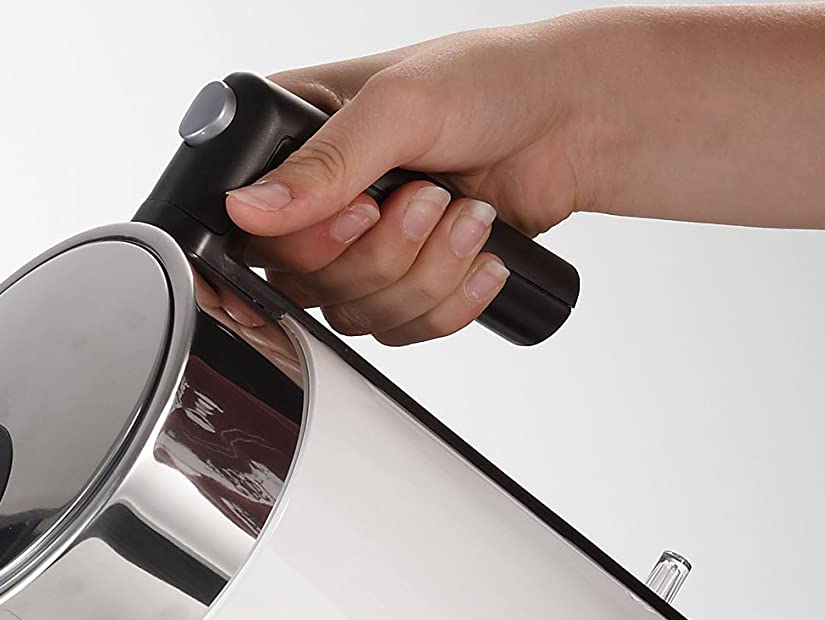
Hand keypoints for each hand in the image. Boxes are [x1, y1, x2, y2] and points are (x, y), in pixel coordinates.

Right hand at [223, 15, 600, 344]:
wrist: (577, 121)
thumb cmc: (494, 83)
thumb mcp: (401, 105)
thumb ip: (323, 164)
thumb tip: (248, 209)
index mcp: (293, 139)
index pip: (248, 225)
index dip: (292, 241)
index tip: (352, 218)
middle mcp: (318, 201)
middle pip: (300, 281)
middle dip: (379, 250)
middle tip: (424, 196)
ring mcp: (359, 249)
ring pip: (353, 313)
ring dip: (424, 271)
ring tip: (466, 213)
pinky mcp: (402, 287)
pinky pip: (399, 332)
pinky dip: (449, 298)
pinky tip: (479, 252)